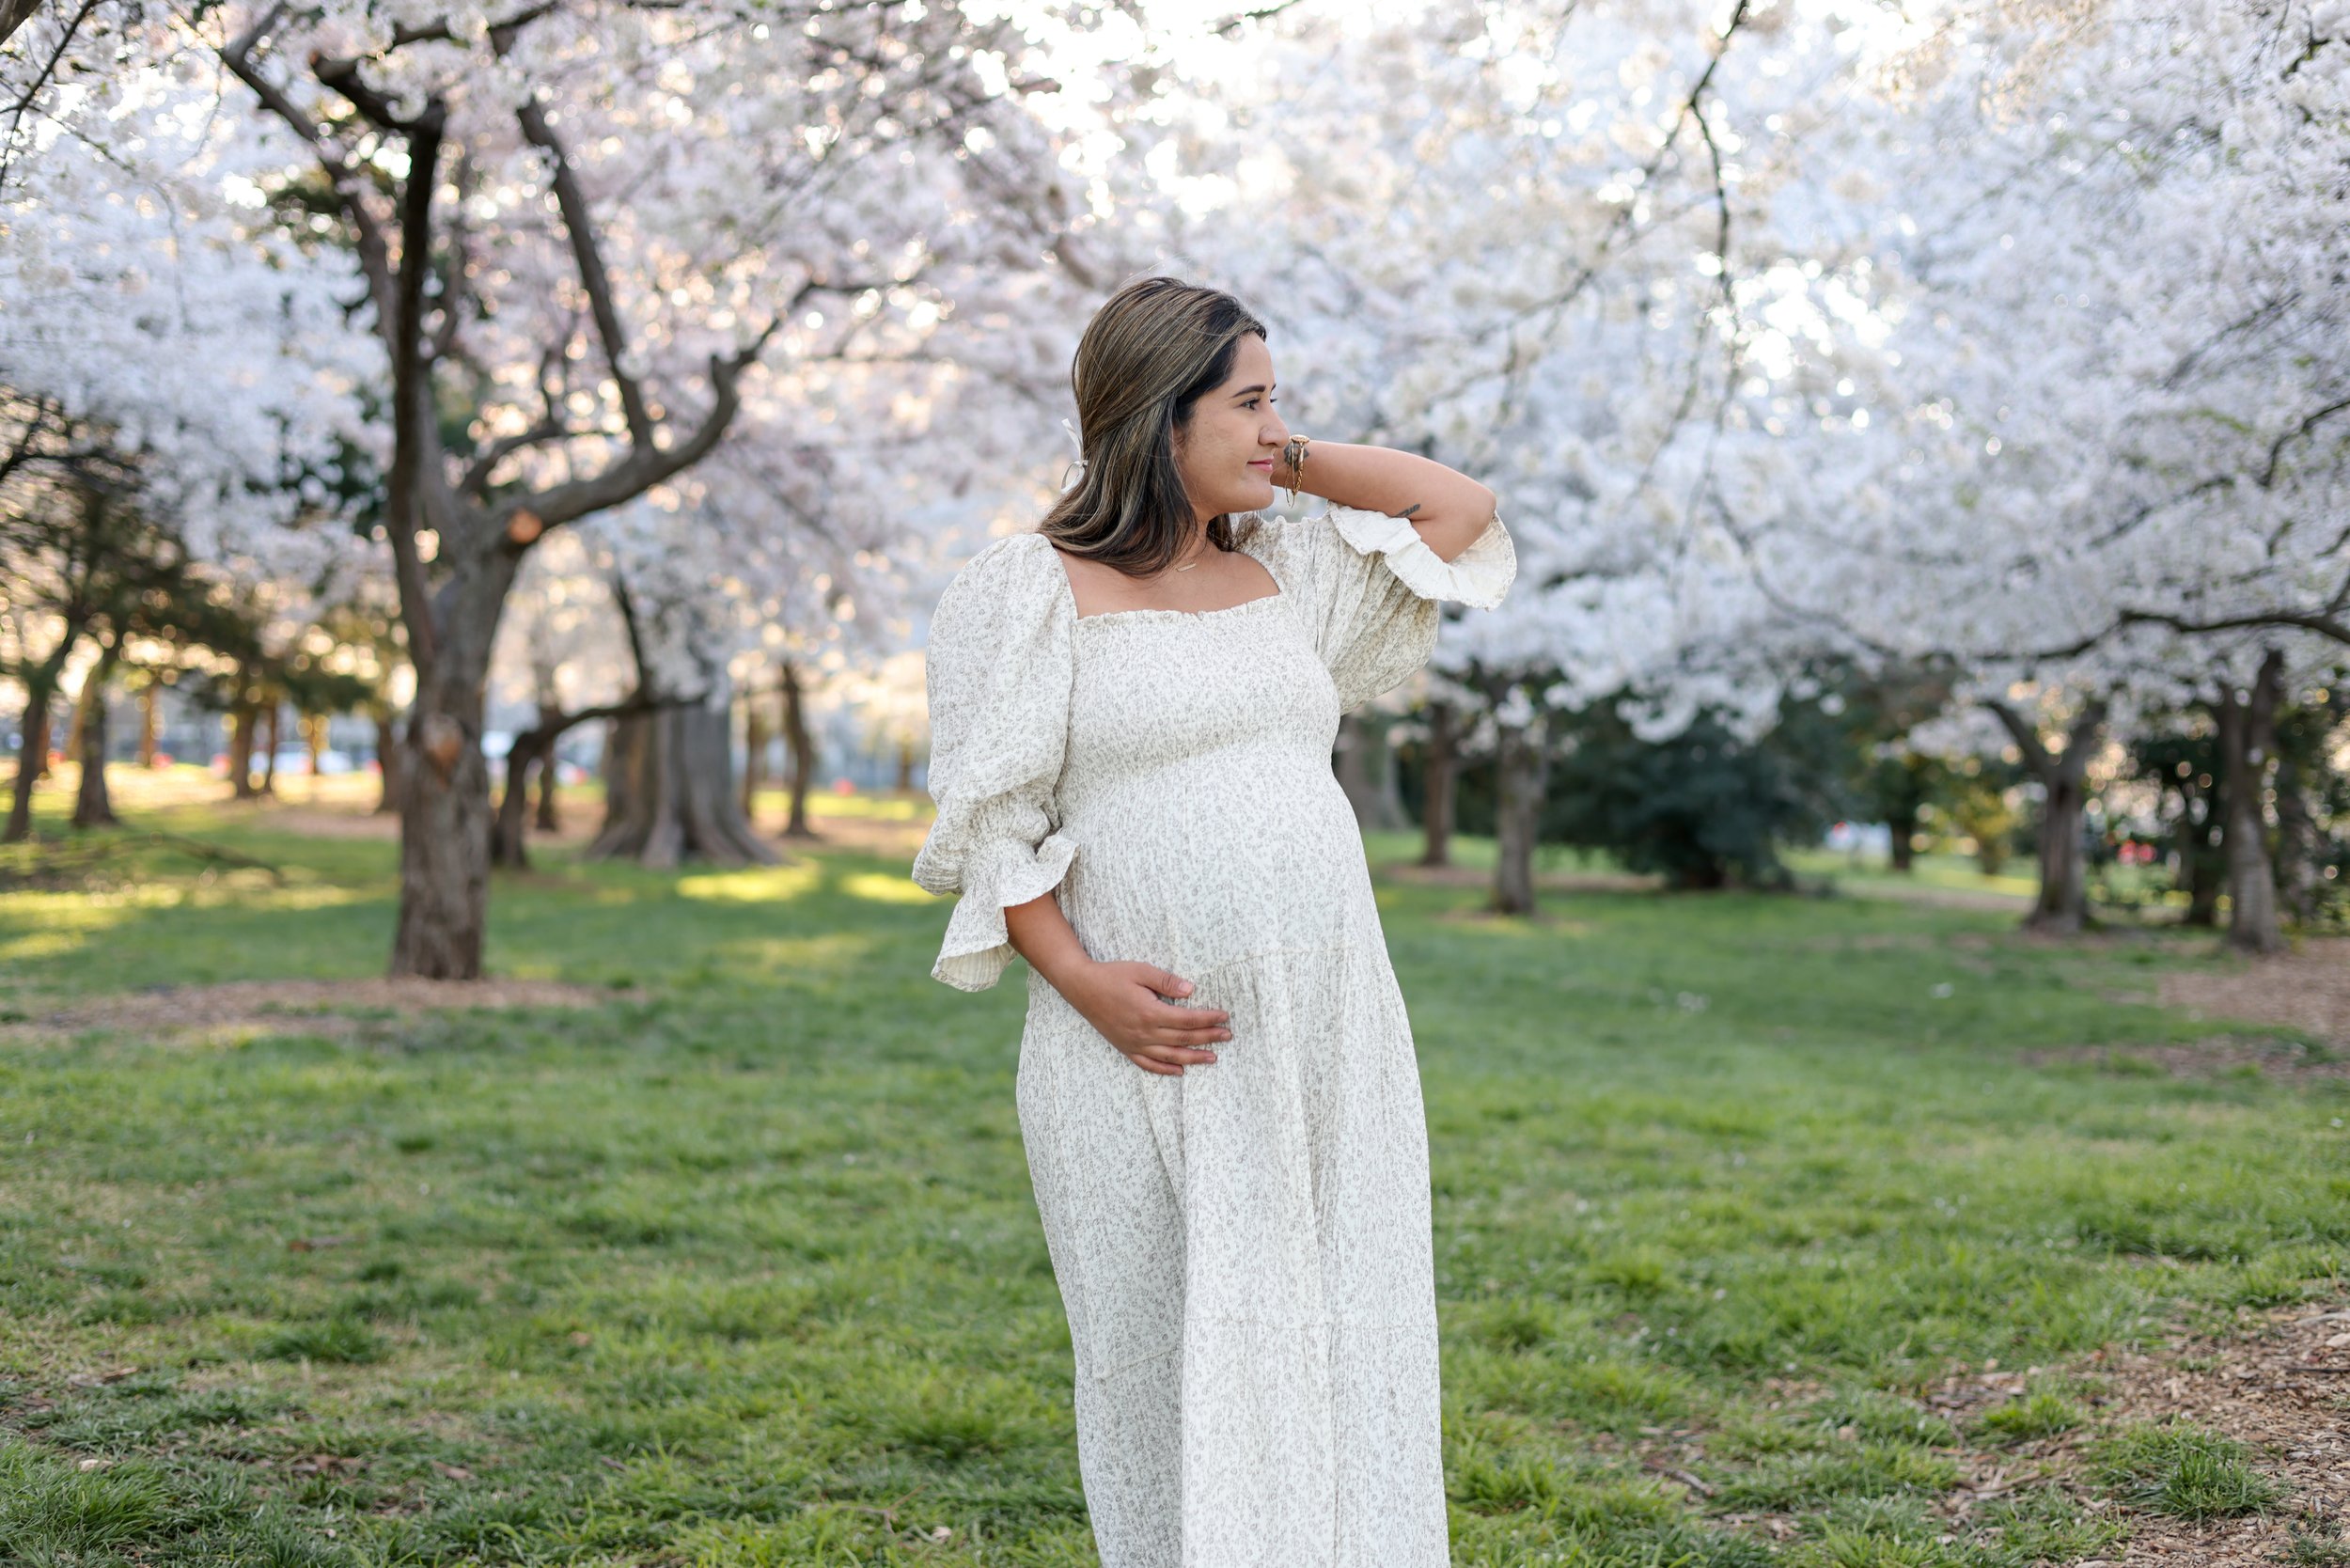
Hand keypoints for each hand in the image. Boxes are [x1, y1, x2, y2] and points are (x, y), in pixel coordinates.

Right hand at [1063, 961, 1231, 1075]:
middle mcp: (1144, 1032)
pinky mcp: (1125, 1047)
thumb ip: (1167, 981)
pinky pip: (1148, 1064)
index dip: (1208, 1019)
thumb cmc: (1112, 976)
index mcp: (1150, 1012)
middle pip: (1183, 1038)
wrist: (1081, 987)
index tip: (1224, 1017)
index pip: (1187, 1019)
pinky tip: (1179, 1071)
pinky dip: (1165, 1070)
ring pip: (1170, 1056)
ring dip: (1193, 1058)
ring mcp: (1134, 1043)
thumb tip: (1191, 990)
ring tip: (1212, 1057)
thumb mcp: (1141, 971)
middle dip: (1208, 1037)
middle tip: (1227, 1036)